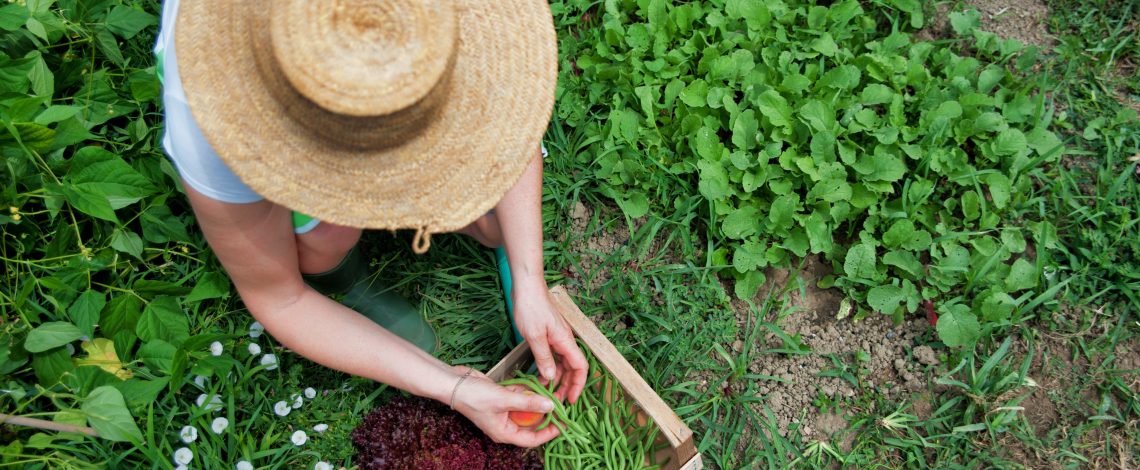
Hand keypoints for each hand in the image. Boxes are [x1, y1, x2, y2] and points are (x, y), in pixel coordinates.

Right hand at [448, 366, 559, 446]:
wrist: (453, 383)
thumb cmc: (474, 396)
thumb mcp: (504, 400)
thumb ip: (528, 403)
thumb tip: (551, 406)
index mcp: (505, 433)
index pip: (532, 439)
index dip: (549, 433)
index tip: (564, 424)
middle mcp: (505, 424)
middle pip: (532, 423)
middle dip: (545, 414)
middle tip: (561, 404)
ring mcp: (503, 411)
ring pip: (526, 408)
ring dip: (537, 400)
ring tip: (552, 391)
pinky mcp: (501, 398)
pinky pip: (519, 397)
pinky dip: (526, 390)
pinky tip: (535, 383)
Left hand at [511, 286, 587, 403]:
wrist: (526, 286)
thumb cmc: (531, 307)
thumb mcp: (534, 336)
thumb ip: (543, 357)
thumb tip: (551, 377)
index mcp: (565, 341)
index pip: (580, 367)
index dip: (578, 385)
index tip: (571, 400)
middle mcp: (565, 340)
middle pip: (572, 368)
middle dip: (566, 386)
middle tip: (555, 401)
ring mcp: (557, 337)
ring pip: (562, 363)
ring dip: (556, 378)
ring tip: (546, 391)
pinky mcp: (548, 335)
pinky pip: (553, 356)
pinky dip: (549, 367)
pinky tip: (539, 375)